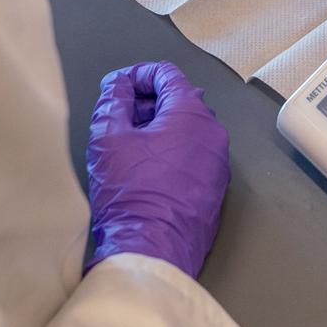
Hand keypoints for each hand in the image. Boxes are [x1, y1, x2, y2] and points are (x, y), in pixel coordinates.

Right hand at [85, 61, 230, 278]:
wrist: (152, 252)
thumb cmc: (132, 194)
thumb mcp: (108, 137)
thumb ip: (112, 100)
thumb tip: (117, 86)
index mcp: (191, 113)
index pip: (166, 74)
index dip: (137, 74)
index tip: (116, 87)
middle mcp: (213, 134)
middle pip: (179, 100)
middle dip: (146, 103)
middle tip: (117, 117)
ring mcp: (217, 164)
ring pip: (187, 131)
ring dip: (158, 129)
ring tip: (128, 146)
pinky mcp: (214, 190)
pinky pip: (193, 157)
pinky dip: (171, 153)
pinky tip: (145, 170)